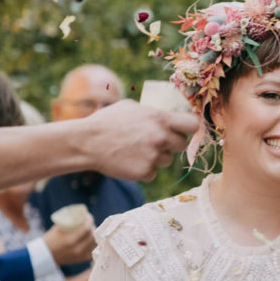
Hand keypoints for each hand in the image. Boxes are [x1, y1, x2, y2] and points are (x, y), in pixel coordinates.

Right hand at [42, 221, 94, 266]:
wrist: (45, 255)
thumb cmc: (50, 239)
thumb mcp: (58, 228)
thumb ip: (71, 222)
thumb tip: (82, 215)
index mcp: (69, 240)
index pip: (87, 228)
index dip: (89, 220)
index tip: (88, 216)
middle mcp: (76, 249)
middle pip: (92, 236)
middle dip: (92, 227)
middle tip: (89, 223)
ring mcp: (80, 256)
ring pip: (95, 244)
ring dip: (94, 235)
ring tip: (90, 231)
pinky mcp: (81, 259)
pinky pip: (93, 252)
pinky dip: (94, 245)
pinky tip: (91, 240)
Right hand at [82, 101, 199, 180]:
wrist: (87, 142)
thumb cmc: (107, 121)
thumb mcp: (131, 107)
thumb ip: (152, 113)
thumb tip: (167, 115)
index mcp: (160, 119)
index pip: (192, 125)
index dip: (189, 128)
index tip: (184, 130)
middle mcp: (161, 137)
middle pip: (181, 145)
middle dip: (170, 144)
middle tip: (154, 141)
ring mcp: (154, 156)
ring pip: (167, 160)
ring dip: (156, 157)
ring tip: (135, 150)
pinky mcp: (145, 172)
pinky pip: (152, 172)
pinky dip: (143, 169)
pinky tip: (128, 161)